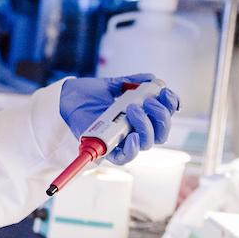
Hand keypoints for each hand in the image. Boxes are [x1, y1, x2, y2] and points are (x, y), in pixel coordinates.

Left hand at [59, 73, 180, 164]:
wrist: (68, 97)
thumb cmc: (90, 93)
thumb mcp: (114, 84)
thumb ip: (134, 82)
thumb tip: (153, 80)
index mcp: (141, 116)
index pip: (164, 116)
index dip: (170, 105)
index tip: (165, 92)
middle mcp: (135, 130)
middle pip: (161, 133)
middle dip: (161, 116)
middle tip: (148, 101)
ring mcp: (122, 140)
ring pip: (147, 143)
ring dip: (146, 125)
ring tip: (133, 108)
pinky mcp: (107, 149)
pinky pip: (125, 158)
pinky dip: (132, 149)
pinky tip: (131, 136)